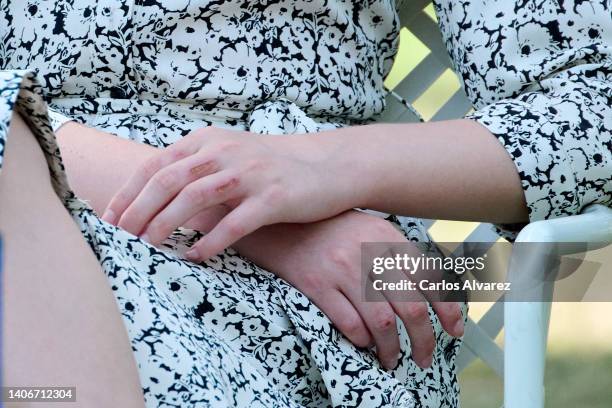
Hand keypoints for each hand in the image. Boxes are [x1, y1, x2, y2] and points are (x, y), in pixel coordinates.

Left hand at [102, 127, 351, 259]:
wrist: (324, 167)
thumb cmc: (270, 167)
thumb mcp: (228, 156)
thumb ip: (194, 169)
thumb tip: (150, 198)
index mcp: (208, 141)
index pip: (157, 164)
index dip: (129, 192)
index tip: (109, 218)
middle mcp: (225, 152)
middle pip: (169, 179)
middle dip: (139, 209)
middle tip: (121, 236)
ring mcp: (249, 174)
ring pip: (196, 197)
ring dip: (167, 222)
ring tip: (148, 245)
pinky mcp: (273, 197)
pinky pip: (235, 222)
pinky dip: (211, 240)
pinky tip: (195, 256)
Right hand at [233, 210, 464, 369]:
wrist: (282, 220)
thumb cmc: (330, 228)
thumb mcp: (370, 230)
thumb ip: (398, 254)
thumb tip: (430, 290)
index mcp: (388, 238)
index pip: (430, 279)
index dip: (448, 310)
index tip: (454, 330)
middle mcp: (369, 253)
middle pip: (411, 308)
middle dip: (425, 340)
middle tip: (425, 357)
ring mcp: (343, 270)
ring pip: (382, 322)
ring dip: (392, 349)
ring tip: (393, 360)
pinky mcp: (317, 285)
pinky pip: (349, 323)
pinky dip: (362, 340)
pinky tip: (364, 343)